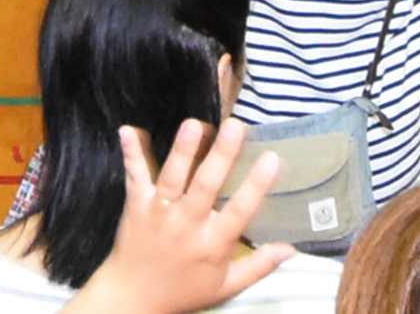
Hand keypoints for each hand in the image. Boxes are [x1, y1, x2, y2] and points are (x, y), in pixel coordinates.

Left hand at [62, 119, 289, 313]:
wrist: (133, 298)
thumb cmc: (184, 290)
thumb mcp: (226, 286)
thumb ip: (258, 266)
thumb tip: (292, 248)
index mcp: (212, 244)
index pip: (239, 211)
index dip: (256, 185)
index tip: (272, 158)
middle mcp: (186, 224)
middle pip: (205, 186)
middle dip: (221, 155)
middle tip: (235, 125)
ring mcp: (159, 212)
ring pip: (172, 177)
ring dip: (183, 150)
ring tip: (194, 124)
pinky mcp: (136, 205)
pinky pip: (135, 176)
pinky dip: (132, 154)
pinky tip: (127, 130)